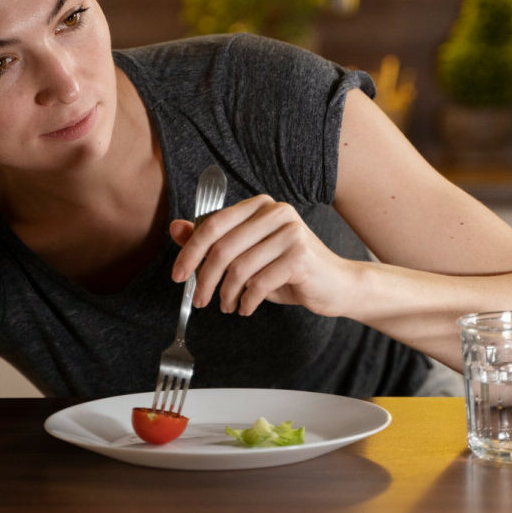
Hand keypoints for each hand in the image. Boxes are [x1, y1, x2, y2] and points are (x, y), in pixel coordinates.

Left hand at [169, 195, 357, 317]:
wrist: (336, 284)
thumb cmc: (289, 268)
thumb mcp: (247, 253)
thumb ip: (212, 240)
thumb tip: (175, 228)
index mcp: (260, 205)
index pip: (212, 224)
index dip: (190, 252)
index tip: (177, 275)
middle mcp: (276, 212)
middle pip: (223, 247)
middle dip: (204, 278)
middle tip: (198, 299)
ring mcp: (290, 232)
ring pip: (239, 268)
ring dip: (227, 294)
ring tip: (228, 306)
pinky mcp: (300, 256)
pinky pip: (259, 283)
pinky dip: (247, 301)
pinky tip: (246, 307)